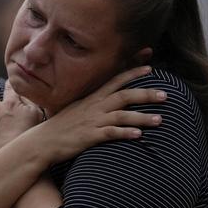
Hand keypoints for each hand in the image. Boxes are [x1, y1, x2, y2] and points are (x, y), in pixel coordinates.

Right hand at [36, 66, 166, 164]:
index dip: (132, 72)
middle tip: (166, 94)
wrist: (41, 142)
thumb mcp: (76, 109)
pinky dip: (125, 133)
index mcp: (91, 98)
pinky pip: (110, 134)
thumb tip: (105, 101)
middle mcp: (93, 107)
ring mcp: (92, 121)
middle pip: (124, 95)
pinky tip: (139, 136)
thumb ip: (92, 104)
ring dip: (142, 116)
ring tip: (161, 119)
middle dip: (145, 93)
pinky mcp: (89, 136)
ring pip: (121, 115)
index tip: (150, 65)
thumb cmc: (59, 127)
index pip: (115, 80)